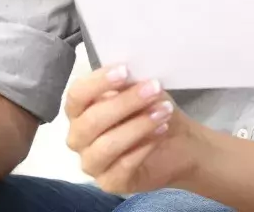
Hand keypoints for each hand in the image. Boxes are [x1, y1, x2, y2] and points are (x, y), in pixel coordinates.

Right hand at [64, 65, 204, 193]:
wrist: (177, 143)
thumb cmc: (150, 111)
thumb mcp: (140, 90)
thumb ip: (127, 82)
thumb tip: (127, 72)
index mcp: (79, 111)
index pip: (76, 95)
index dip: (98, 82)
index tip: (125, 70)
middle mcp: (78, 138)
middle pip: (91, 121)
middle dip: (125, 103)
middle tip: (153, 89)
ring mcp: (91, 163)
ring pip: (106, 145)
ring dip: (138, 126)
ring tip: (163, 112)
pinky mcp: (109, 183)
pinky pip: (123, 166)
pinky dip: (144, 147)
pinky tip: (161, 132)